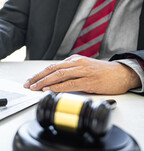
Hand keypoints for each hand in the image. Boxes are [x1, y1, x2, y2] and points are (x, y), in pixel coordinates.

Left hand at [24, 55, 140, 93]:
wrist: (122, 74)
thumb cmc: (102, 73)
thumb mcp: (83, 68)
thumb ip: (70, 72)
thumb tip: (54, 81)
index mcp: (74, 60)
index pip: (52, 66)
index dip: (39, 74)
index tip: (29, 81)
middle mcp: (77, 63)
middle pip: (52, 69)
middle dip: (38, 77)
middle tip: (28, 84)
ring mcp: (83, 71)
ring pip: (59, 75)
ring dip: (45, 82)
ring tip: (35, 88)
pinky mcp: (89, 80)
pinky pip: (70, 83)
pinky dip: (58, 87)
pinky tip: (50, 90)